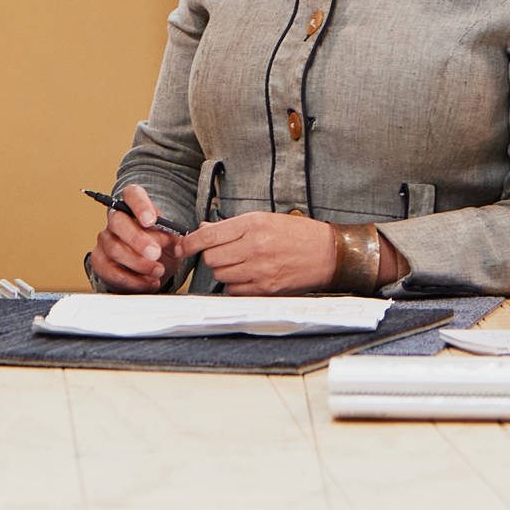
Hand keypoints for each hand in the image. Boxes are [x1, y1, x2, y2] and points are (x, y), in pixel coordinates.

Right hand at [88, 184, 183, 291]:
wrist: (150, 269)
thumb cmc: (160, 247)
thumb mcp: (173, 239)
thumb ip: (174, 237)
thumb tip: (172, 239)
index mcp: (134, 205)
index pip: (132, 194)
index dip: (140, 205)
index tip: (151, 220)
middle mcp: (116, 218)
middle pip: (118, 221)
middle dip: (137, 239)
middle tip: (155, 253)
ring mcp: (105, 240)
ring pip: (115, 248)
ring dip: (139, 263)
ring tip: (158, 271)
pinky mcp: (99, 261)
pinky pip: (112, 271)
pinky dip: (133, 279)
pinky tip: (149, 281)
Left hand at [191, 211, 341, 295]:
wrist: (327, 253)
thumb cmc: (298, 234)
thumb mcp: (264, 219)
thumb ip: (232, 227)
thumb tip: (204, 230)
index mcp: (253, 224)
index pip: (209, 236)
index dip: (190, 243)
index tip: (182, 246)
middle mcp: (254, 246)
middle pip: (211, 257)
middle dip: (210, 255)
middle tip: (221, 252)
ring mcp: (260, 269)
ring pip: (221, 274)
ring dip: (223, 270)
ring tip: (238, 263)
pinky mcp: (266, 287)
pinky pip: (235, 290)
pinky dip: (234, 285)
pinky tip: (246, 276)